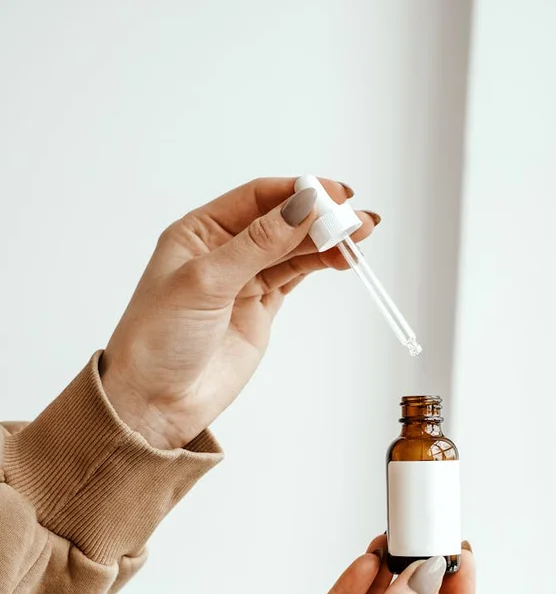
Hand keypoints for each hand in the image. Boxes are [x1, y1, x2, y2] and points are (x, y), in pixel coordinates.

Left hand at [101, 178, 377, 448]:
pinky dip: (319, 265)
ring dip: (326, 240)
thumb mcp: (207, 282)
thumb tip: (303, 207)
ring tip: (361, 236)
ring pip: (293, 249)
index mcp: (198, 231)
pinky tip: (341, 258)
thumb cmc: (159, 339)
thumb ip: (258, 244)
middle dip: (321, 216)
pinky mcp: (259, 308)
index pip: (258, 198)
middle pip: (281, 220)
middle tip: (357, 218)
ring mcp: (243, 280)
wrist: (155, 401)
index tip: (333, 195)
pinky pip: (294, 276)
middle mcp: (222, 250)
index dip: (297, 192)